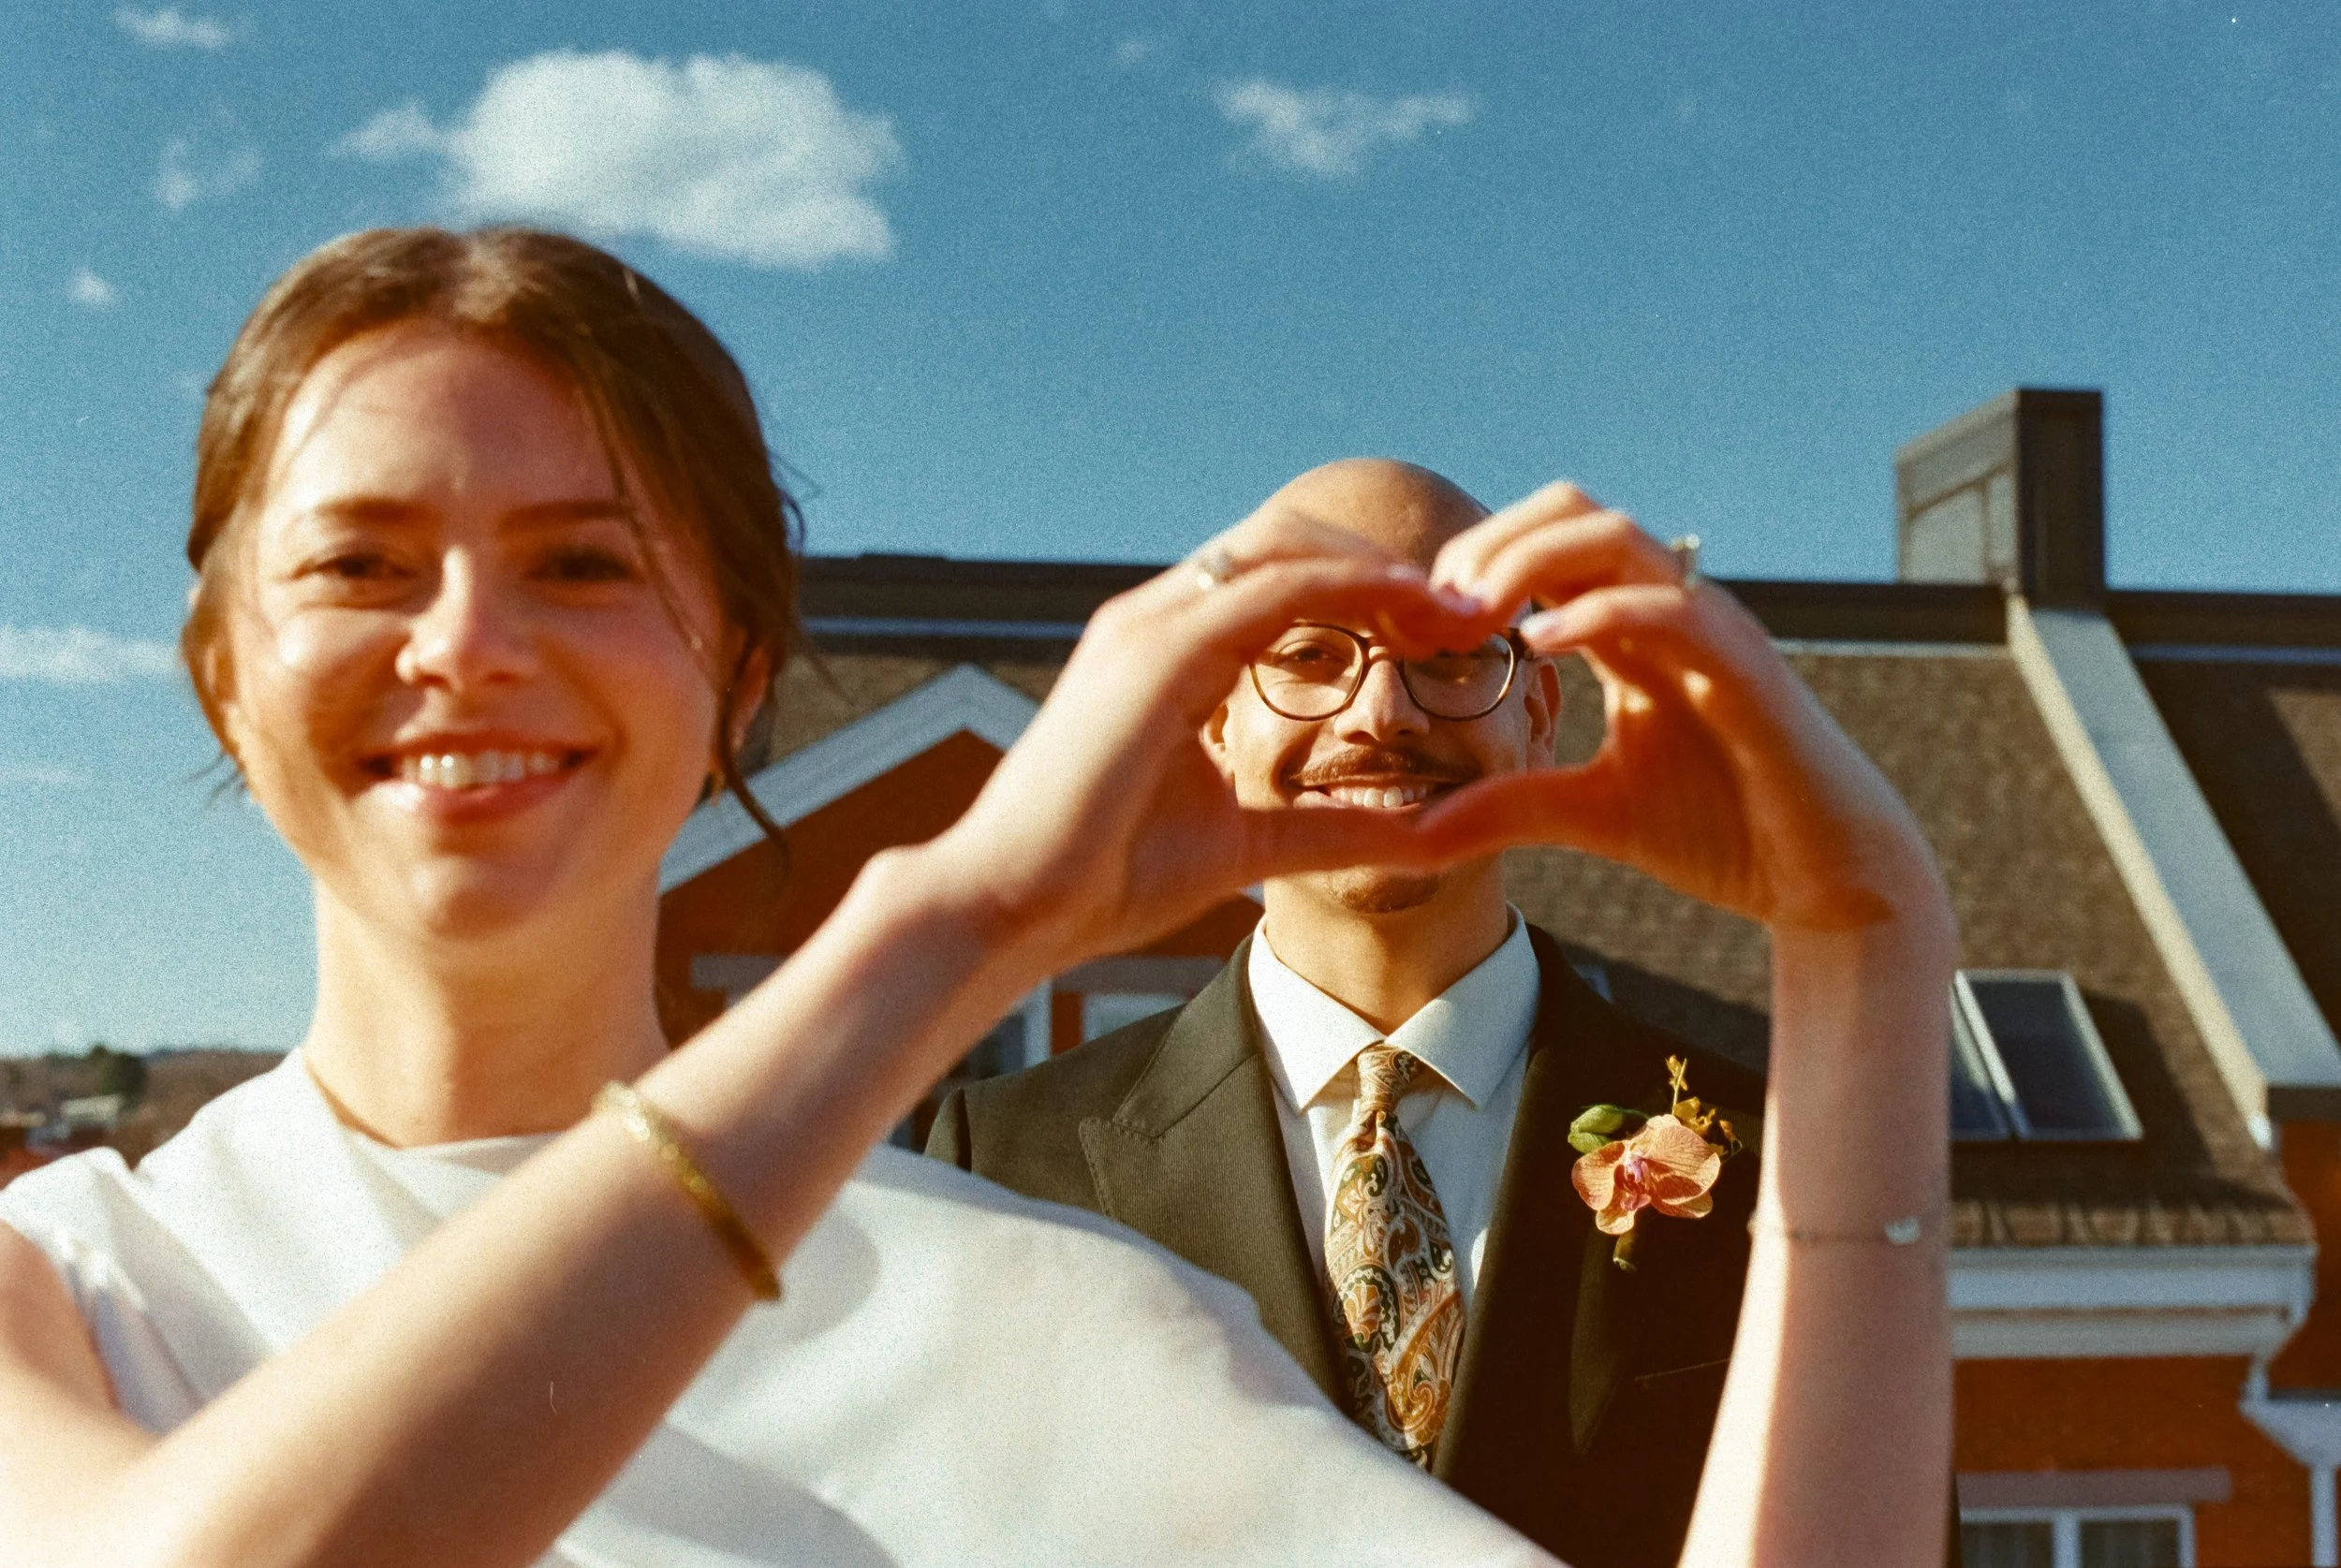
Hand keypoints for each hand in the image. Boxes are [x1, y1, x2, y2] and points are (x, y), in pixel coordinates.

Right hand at [924, 511, 1483, 968]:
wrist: (1009, 908)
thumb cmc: (1101, 879)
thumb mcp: (1247, 845)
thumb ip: (1331, 829)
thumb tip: (1423, 837)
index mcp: (1167, 653)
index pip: (1279, 579)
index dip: (1365, 590)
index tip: (1441, 632)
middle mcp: (1154, 620)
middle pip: (1288, 538)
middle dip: (1378, 562)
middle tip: (1460, 609)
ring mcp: (1149, 626)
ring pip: (1286, 544)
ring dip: (1376, 566)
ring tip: (1449, 608)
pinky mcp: (1155, 652)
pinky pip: (1274, 588)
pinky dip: (1351, 588)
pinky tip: (1410, 613)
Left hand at [1418, 483, 1947, 933]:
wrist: (1825, 877)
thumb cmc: (1724, 832)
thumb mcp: (1587, 815)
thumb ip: (1505, 806)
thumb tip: (1412, 831)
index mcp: (1631, 628)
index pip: (1543, 546)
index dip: (1471, 566)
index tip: (1415, 627)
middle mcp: (1669, 609)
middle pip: (1572, 511)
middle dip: (1490, 543)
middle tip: (1433, 612)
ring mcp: (1710, 629)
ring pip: (1616, 536)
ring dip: (1529, 560)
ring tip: (1472, 617)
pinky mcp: (1744, 668)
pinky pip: (1669, 608)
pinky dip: (1597, 613)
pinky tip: (1536, 646)